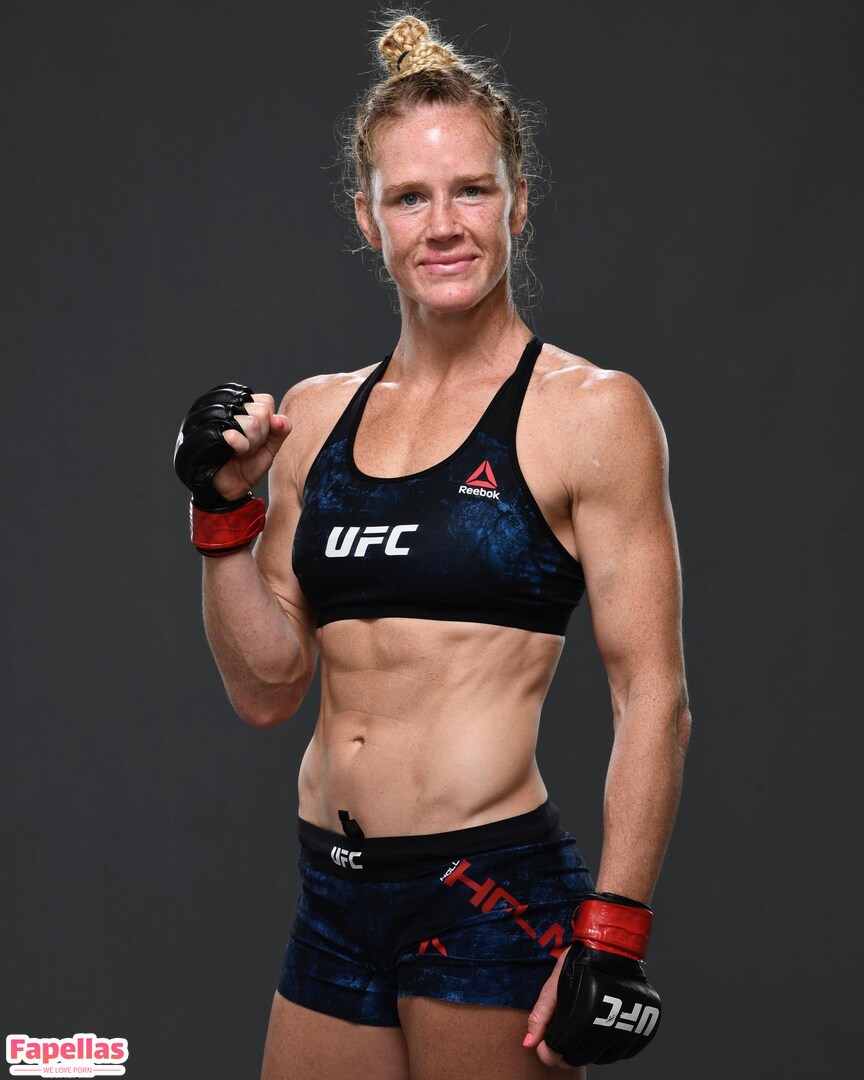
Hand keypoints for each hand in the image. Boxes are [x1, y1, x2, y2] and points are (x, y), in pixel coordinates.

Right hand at [174, 384, 290, 508]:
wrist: (228, 487)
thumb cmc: (247, 464)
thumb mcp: (270, 446)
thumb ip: (281, 429)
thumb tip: (280, 419)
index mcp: (240, 403)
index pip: (266, 402)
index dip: (268, 425)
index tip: (256, 439)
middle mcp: (225, 405)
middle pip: (261, 412)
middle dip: (259, 436)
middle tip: (246, 448)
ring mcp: (214, 417)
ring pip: (251, 422)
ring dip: (250, 444)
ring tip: (238, 451)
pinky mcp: (206, 433)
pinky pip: (235, 435)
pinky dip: (240, 447)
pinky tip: (231, 453)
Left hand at [523, 893, 660, 1067]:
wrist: (612, 947)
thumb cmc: (579, 963)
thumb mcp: (553, 986)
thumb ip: (540, 1017)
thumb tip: (527, 1044)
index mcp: (583, 1015)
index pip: (559, 1052)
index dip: (548, 1052)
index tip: (546, 1045)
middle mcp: (608, 1025)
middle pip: (578, 1059)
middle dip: (565, 1053)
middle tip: (561, 1038)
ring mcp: (630, 1029)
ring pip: (600, 1058)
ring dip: (587, 1050)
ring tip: (581, 1030)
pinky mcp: (644, 1029)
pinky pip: (622, 1053)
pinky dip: (609, 1047)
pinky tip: (600, 1030)